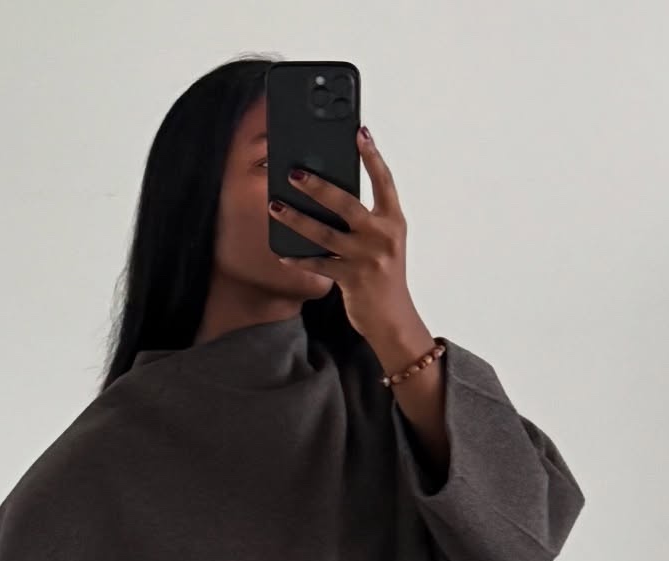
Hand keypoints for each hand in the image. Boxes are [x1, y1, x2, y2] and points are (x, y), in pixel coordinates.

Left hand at [268, 125, 433, 364]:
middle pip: (346, 203)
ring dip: (296, 218)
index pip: (384, 181)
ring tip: (275, 206)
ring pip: (324, 233)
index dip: (372, 156)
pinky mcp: (352, 279)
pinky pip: (318, 264)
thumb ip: (366, 218)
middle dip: (317, 186)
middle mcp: (382, 236)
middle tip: (293, 173)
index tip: (359, 132)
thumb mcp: (383, 241)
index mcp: (394, 221)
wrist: (393, 319)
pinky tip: (282, 251)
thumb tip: (328, 192)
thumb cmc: (383, 274)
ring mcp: (367, 258)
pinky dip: (298, 258)